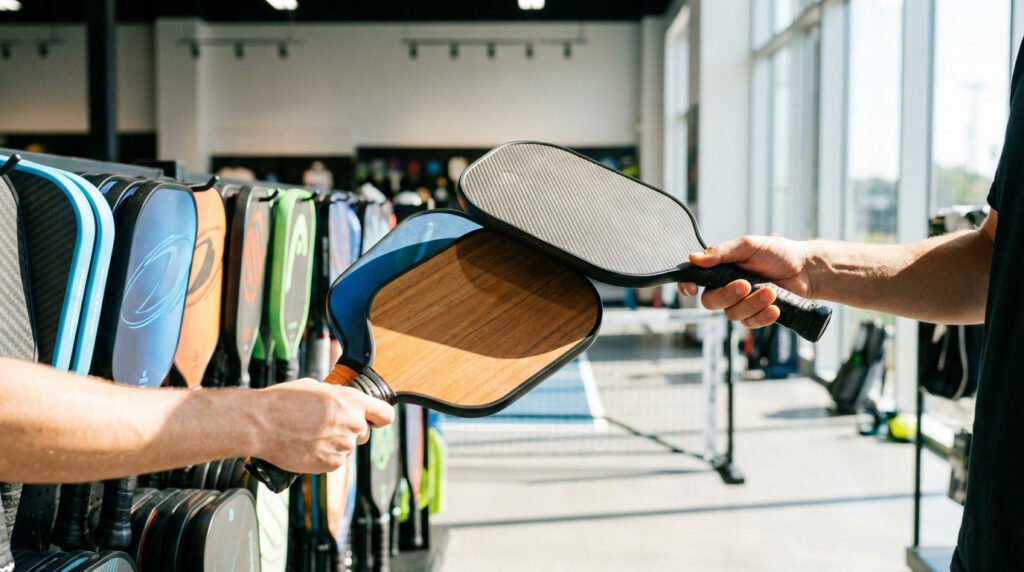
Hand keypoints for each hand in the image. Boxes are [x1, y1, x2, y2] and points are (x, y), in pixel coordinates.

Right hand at [253, 379, 394, 473]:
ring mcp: (343, 446)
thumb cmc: (283, 401)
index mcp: (352, 401)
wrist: (261, 424)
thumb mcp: (316, 387)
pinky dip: (324, 455)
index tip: (372, 418)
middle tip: (326, 425)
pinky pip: (335, 460)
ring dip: (335, 443)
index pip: (385, 414)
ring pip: (347, 447)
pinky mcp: (331, 464)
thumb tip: (341, 401)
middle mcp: (353, 424)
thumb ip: (337, 396)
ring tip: (310, 434)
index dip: (378, 417)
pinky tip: (307, 445)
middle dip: (350, 430)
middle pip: (364, 432)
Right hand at [679, 236, 815, 327]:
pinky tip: (775, 308)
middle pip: (711, 301)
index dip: (687, 286)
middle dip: (728, 295)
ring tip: (771, 292)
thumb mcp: (749, 246)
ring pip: (732, 314)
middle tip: (746, 285)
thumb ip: (722, 252)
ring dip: (751, 304)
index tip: (692, 290)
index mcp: (720, 269)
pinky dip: (762, 316)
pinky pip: (750, 323)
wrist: (806, 269)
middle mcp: (726, 288)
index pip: (695, 280)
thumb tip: (693, 258)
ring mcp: (741, 304)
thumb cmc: (778, 253)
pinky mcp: (756, 316)